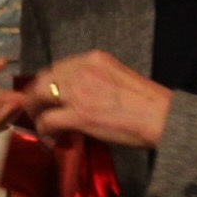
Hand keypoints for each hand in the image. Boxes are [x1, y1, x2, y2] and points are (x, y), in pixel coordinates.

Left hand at [26, 50, 173, 150]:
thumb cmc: (148, 101)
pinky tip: (51, 137)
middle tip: (38, 111)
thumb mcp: (117, 76)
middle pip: (44, 78)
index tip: (49, 96)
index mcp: (93, 58)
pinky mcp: (78, 114)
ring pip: (39, 97)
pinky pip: (48, 120)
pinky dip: (44, 130)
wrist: (160, 116)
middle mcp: (82, 69)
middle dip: (36, 95)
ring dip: (36, 112)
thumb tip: (79, 98)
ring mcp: (78, 91)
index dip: (50, 83)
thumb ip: (95, 80)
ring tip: (41, 124)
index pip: (59, 67)